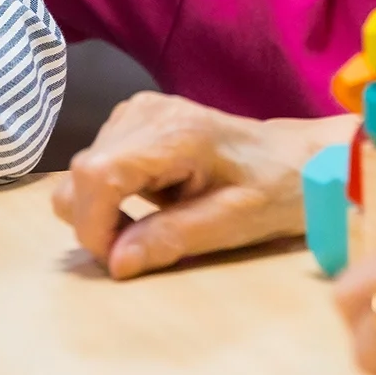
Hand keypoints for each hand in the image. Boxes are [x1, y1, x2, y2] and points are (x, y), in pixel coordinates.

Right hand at [53, 91, 351, 278]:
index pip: (96, 175)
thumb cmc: (274, 190)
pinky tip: (152, 202)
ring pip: (80, 174)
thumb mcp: (230, 223)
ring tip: (154, 223)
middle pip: (79, 176)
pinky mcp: (132, 119)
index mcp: (174, 133)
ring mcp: (135, 111)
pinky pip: (95, 166)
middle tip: (141, 248)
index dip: (94, 225)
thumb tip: (115, 264)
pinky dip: (109, 196)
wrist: (296, 157)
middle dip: (96, 224)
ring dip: (102, 212)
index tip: (120, 258)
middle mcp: (145, 112)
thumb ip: (170, 239)